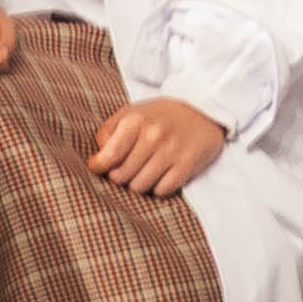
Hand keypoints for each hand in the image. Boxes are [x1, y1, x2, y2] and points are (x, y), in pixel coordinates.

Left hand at [85, 95, 230, 199]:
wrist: (206, 110)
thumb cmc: (161, 116)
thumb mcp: (131, 113)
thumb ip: (108, 132)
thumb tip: (96, 160)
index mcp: (136, 120)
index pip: (107, 158)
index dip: (99, 167)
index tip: (102, 166)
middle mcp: (154, 135)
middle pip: (120, 177)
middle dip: (121, 175)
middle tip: (129, 166)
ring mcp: (172, 150)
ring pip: (139, 187)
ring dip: (139, 183)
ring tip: (146, 170)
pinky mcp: (188, 164)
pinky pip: (162, 191)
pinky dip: (159, 187)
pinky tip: (163, 173)